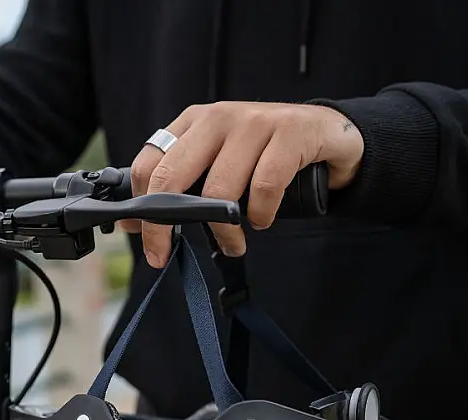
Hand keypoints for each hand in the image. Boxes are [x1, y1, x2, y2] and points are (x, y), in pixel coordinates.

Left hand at [125, 102, 363, 265]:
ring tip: (233, 242)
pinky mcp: (289, 133)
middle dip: (163, 225)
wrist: (327, 132)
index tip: (143, 237)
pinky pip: (264, 185)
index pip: (149, 163)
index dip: (140, 207)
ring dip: (222, 229)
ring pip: (218, 188)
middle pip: (172, 177)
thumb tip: (140, 225)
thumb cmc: (266, 155)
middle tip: (164, 253)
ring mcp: (254, 122)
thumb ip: (186, 185)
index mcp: (193, 122)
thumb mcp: (219, 162)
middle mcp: (218, 118)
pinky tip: (261, 221)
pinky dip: (260, 214)